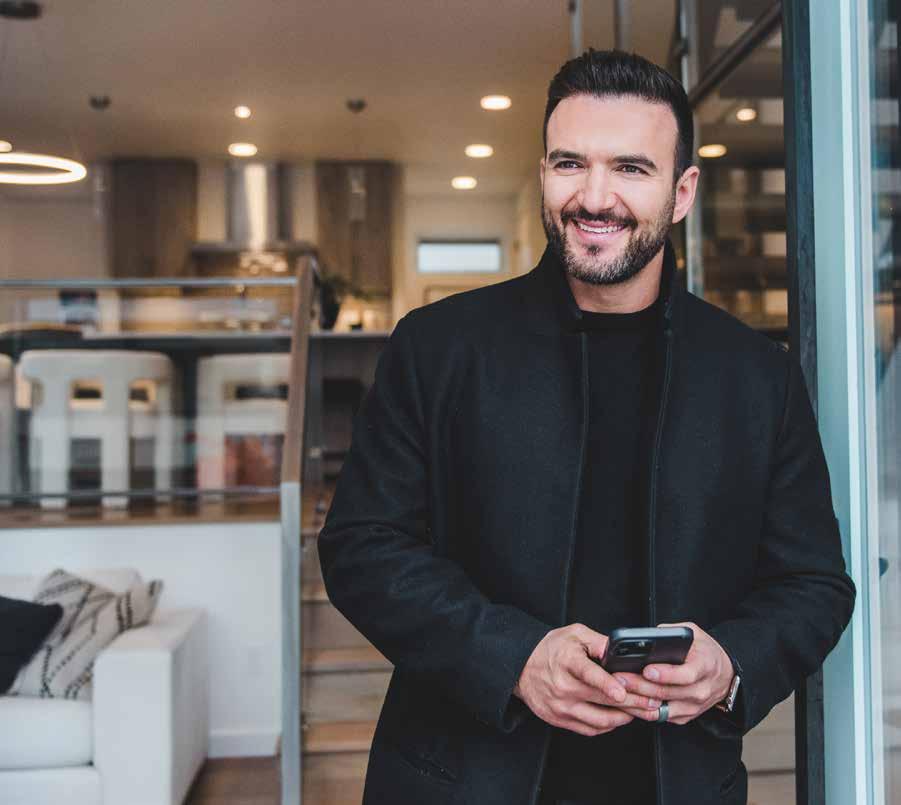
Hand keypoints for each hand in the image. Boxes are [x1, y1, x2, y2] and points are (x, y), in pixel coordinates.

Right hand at [514, 623, 661, 735]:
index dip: (606, 684)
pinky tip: (620, 718)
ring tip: (642, 712)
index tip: (622, 692)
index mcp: (567, 661)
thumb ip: (598, 641)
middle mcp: (563, 687)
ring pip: (599, 720)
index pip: (588, 674)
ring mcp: (561, 706)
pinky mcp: (559, 720)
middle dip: (632, 702)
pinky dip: (608, 726)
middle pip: (602, 700)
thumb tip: (621, 650)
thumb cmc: (551, 649)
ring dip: (624, 718)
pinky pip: (590, 729)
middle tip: (653, 702)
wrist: (522, 667)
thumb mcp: (574, 634)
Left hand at [613, 622, 733, 725]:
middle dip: (641, 685)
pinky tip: (628, 700)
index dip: (666, 674)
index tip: (647, 670)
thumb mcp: (695, 634)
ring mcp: (693, 706)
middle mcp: (701, 689)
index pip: (686, 675)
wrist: (725, 675)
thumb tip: (649, 634)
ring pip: (662, 708)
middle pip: (668, 692)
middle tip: (620, 678)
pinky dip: (643, 710)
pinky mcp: (685, 716)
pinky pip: (661, 717)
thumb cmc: (706, 652)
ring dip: (638, 700)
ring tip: (619, 689)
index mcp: (704, 666)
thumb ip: (673, 632)